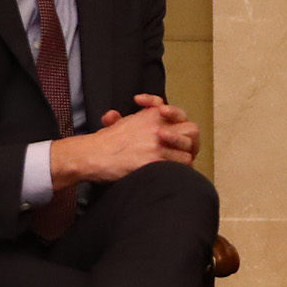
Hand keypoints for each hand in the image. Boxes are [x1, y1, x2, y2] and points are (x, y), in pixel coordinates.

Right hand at [55, 96, 194, 183]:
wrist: (94, 154)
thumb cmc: (104, 141)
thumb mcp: (118, 121)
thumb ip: (126, 119)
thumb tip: (113, 116)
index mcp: (151, 115)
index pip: (179, 113)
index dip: (180, 122)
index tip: (174, 133)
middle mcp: (158, 127)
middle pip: (191, 130)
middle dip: (190, 141)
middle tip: (184, 150)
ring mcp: (158, 144)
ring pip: (188, 151)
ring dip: (184, 158)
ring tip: (177, 164)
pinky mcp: (156, 161)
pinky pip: (180, 166)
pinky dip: (179, 170)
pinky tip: (172, 173)